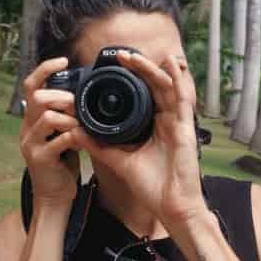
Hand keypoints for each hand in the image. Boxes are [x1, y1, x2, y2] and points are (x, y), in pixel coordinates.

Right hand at [19, 57, 85, 208]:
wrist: (54, 195)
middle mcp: (27, 128)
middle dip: (62, 97)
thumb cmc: (63, 162)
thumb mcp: (63, 133)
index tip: (64, 61)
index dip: (45, 70)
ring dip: (70, 117)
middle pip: (37, 97)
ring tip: (83, 124)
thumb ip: (68, 115)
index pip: (31, 85)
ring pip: (47, 117)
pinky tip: (85, 140)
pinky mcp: (40, 159)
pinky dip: (75, 136)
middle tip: (80, 105)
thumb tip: (85, 94)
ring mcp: (30, 143)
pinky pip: (58, 141)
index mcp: (32, 118)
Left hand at [84, 52, 207, 228]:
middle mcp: (166, 122)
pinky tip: (172, 64)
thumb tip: (75, 131)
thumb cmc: (152, 186)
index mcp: (152, 127)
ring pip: (166, 88)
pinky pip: (183, 99)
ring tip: (136, 57)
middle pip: (153, 88)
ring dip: (152, 70)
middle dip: (139, 70)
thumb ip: (99, 145)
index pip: (141, 97)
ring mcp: (177, 123)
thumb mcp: (120, 161)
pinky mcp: (186, 128)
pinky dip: (179, 80)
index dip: (131, 81)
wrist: (170, 205)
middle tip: (121, 56)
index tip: (113, 68)